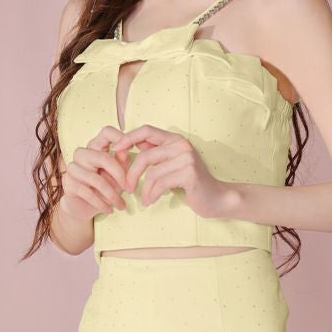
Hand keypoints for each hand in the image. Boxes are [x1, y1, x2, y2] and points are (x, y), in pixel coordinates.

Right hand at [58, 126, 131, 220]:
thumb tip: (128, 148)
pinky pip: (88, 193)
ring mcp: (73, 168)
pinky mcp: (68, 184)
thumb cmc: (106, 186)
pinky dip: (102, 203)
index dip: (120, 137)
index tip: (133, 149)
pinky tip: (110, 210)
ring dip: (112, 195)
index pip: (106, 132)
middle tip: (130, 189)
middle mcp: (82, 154)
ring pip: (96, 179)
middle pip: (103, 157)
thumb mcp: (119, 174)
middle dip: (120, 175)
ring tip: (121, 205)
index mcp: (96, 146)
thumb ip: (124, 161)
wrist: (85, 206)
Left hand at [111, 124, 229, 217]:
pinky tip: (150, 202)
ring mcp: (186, 158)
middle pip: (145, 155)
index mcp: (175, 139)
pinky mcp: (189, 173)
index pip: (146, 130)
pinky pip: (160, 183)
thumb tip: (127, 145)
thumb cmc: (190, 183)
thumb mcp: (170, 165)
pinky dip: (152, 195)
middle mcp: (181, 144)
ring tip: (144, 199)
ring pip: (152, 172)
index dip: (128, 137)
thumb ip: (154, 154)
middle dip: (132, 173)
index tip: (115, 149)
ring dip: (144, 189)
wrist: (216, 198)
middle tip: (127, 188)